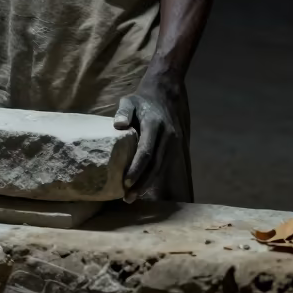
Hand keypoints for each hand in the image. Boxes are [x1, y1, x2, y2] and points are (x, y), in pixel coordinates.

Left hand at [113, 81, 179, 201]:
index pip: (146, 151)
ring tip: (131, 196)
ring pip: (160, 168)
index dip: (137, 168)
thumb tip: (118, 125)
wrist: (164, 95)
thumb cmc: (142, 100)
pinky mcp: (174, 147)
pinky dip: (152, 178)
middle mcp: (167, 136)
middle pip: (154, 165)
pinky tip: (142, 187)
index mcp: (154, 124)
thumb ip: (123, 111)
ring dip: (147, 184)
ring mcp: (173, 143)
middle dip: (141, 183)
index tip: (125, 182)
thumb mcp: (130, 100)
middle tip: (127, 197)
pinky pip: (163, 166)